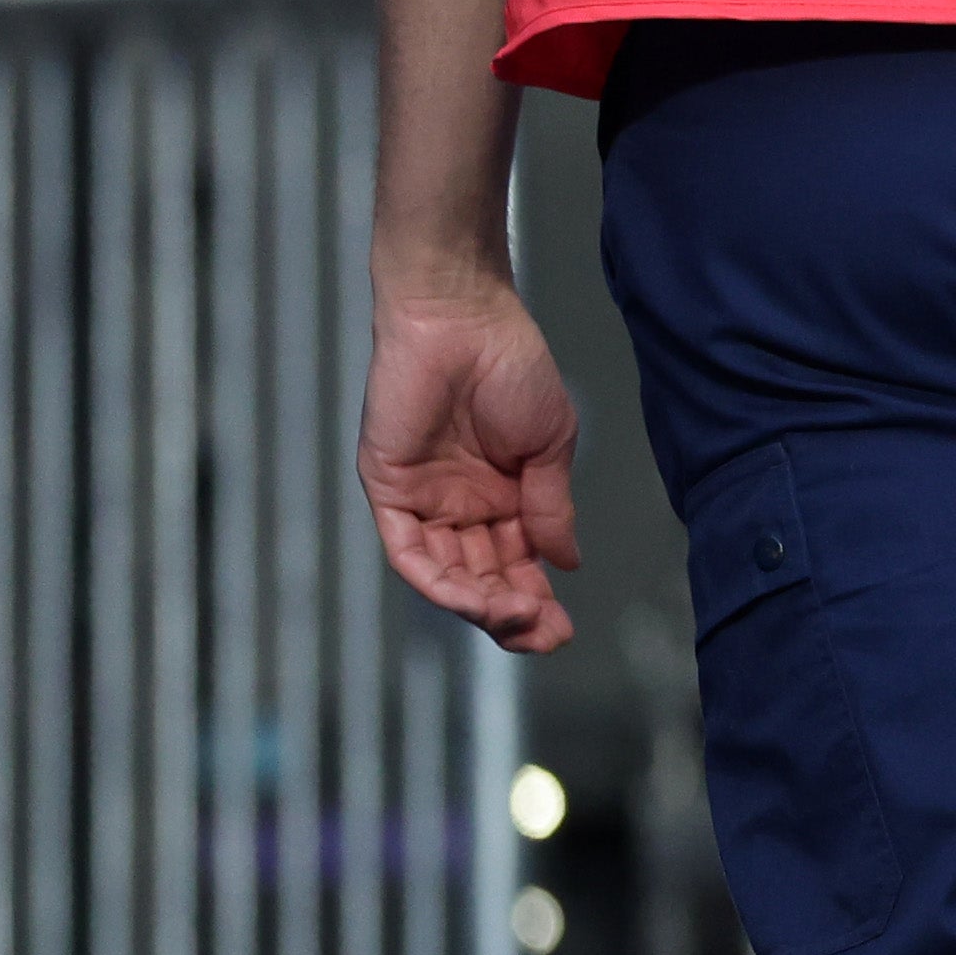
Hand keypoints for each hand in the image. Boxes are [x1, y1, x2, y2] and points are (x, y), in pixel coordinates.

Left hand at [360, 276, 583, 653]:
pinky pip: (407, 550)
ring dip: (478, 605)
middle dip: (512, 615)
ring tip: (515, 619)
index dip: (536, 603)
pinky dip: (436, 579)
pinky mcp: (389, 489)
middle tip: (544, 634)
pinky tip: (471, 597)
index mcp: (502, 498)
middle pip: (481, 580)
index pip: (515, 567)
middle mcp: (460, 507)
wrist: (463, 320)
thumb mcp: (548, 447)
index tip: (563, 628)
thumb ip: (551, 508)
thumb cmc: (512, 368)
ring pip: (446, 574)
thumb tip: (566, 564)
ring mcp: (423, 501)